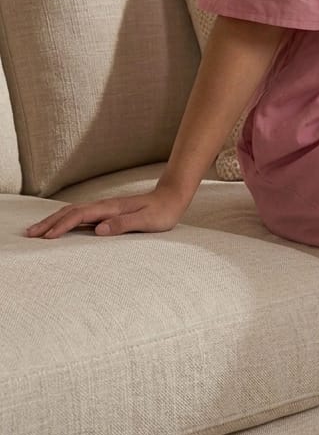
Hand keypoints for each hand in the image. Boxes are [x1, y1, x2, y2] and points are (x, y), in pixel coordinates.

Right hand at [23, 186, 187, 239]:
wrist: (171, 197)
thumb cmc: (162, 212)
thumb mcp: (147, 221)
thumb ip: (123, 225)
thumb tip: (98, 230)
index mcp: (111, 208)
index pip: (81, 215)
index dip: (62, 226)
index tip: (47, 237)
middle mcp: (105, 206)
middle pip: (71, 212)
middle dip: (50, 222)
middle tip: (30, 234)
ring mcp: (105, 208)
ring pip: (74, 212)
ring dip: (54, 220)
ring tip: (37, 230)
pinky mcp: (107, 212)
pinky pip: (81, 215)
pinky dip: (65, 220)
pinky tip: (59, 226)